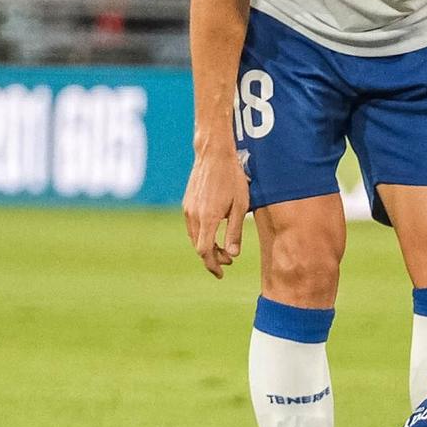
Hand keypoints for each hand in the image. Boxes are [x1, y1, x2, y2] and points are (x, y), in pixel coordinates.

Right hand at [183, 140, 248, 277]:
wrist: (213, 154)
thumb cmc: (232, 178)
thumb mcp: (240, 206)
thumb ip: (235, 232)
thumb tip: (232, 254)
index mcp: (208, 219)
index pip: (205, 252)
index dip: (212, 265)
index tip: (221, 273)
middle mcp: (194, 216)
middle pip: (198, 247)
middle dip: (212, 257)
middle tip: (228, 259)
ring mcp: (188, 209)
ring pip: (193, 237)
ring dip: (206, 246)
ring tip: (223, 247)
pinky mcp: (186, 203)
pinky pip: (191, 226)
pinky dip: (201, 235)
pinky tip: (214, 231)